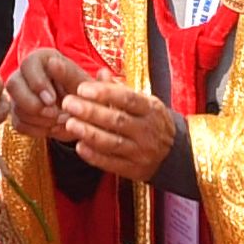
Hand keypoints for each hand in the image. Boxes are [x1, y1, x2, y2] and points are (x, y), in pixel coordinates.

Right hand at [5, 48, 91, 140]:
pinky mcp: (18, 113)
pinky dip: (37, 130)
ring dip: (39, 120)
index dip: (37, 84)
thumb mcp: (82, 82)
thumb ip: (68, 73)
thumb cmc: (85, 92)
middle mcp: (24, 74)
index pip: (27, 65)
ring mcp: (18, 95)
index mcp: (40, 59)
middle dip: (33, 105)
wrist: (84, 111)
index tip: (52, 100)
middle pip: (13, 85)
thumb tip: (52, 63)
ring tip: (60, 121)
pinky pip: (19, 124)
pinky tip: (53, 127)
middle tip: (54, 115)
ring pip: (16, 107)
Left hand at [60, 69, 176, 181]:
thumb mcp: (143, 103)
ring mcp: (142, 152)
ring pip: (113, 143)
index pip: (128, 99)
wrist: (175, 154)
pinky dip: (95, 156)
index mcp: (151, 109)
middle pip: (118, 120)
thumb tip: (101, 72)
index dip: (104, 93)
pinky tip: (79, 147)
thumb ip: (120, 89)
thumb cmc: (151, 121)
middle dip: (91, 111)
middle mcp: (148, 130)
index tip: (82, 88)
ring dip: (89, 133)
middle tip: (68, 103)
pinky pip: (112, 164)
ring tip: (69, 124)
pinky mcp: (135, 170)